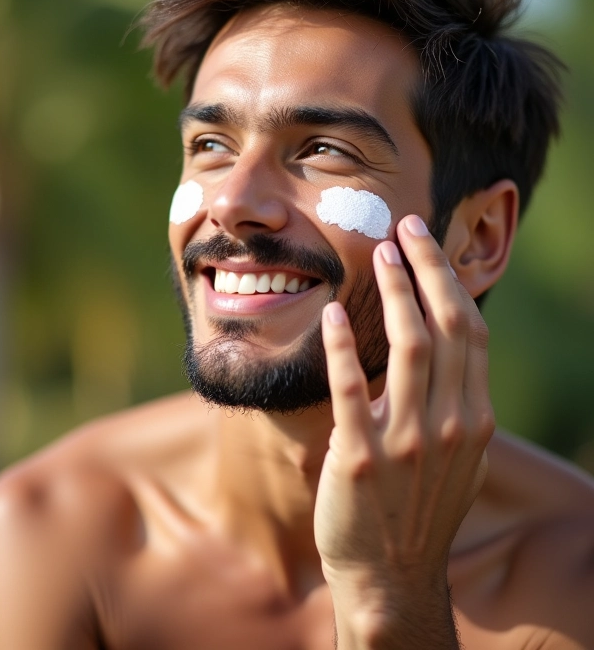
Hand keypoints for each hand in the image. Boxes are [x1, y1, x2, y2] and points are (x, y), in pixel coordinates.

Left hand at [313, 214, 494, 645]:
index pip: (470, 332)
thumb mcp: (453, 455)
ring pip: (409, 347)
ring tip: (377, 256)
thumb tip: (434, 344)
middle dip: (426, 269)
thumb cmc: (417, 506)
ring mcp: (406, 442)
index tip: (425, 245)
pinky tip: (332, 316)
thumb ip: (449, 402)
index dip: (448, 281)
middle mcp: (449, 425)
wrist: (391, 574)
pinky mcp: (358, 456)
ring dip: (393, 293)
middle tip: (404, 230)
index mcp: (473, 418)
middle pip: (446, 327)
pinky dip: (342, 347)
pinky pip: (351, 389)